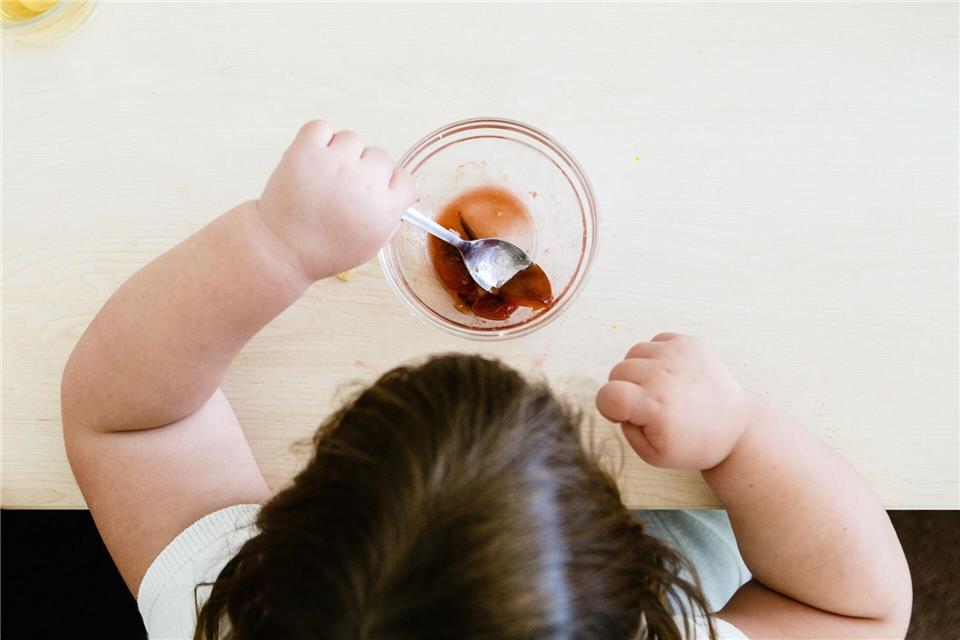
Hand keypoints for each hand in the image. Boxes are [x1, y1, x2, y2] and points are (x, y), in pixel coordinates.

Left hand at [256, 120, 414, 280]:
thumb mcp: (370, 246)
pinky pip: (322, 127)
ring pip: (352, 139)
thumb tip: (394, 196)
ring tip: (324, 174)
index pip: (404, 179)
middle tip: (344, 186)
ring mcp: (335, 163)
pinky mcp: (307, 150)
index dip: (389, 184)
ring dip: (341, 152)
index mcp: (385, 208)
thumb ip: (389, 219)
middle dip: (365, 168)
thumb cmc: (324, 251)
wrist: (282, 250)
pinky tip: (313, 159)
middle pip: (380, 156)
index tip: (376, 189)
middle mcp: (364, 182)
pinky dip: (318, 138)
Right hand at [595, 333, 755, 469]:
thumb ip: (625, 428)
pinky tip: (671, 376)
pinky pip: (654, 342)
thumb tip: (618, 402)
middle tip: (647, 405)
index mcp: (654, 406)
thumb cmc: (692, 444)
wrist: (735, 427)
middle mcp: (664, 375)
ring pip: (633, 353)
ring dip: (639, 371)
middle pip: (617, 371)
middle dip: (624, 389)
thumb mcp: (652, 455)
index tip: (622, 415)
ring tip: (660, 388)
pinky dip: (656, 357)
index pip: (607, 395)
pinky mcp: (689, 343)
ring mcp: (678, 354)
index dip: (608, 407)